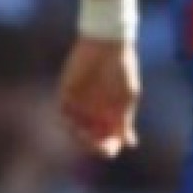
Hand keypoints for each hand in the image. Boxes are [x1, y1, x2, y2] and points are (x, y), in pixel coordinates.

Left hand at [57, 37, 140, 157]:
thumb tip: (129, 143)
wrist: (107, 44)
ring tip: (83, 134)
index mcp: (112, 114)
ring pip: (75, 130)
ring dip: (78, 137)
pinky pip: (63, 114)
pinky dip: (67, 123)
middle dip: (92, 145)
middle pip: (91, 139)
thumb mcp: (128, 96)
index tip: (107, 148)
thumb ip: (125, 119)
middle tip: (94, 143)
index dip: (108, 147)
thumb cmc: (122, 69)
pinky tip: (74, 125)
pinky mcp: (66, 94)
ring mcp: (80, 104)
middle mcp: (95, 113)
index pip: (108, 140)